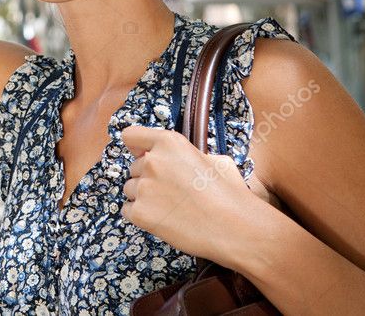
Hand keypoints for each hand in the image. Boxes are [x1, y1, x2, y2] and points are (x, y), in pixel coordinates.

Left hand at [119, 124, 258, 263]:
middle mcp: (152, 161)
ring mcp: (144, 188)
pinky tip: (163, 220)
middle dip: (148, 178)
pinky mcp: (140, 213)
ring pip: (130, 189)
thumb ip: (189, 155)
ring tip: (171, 208)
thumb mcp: (215, 160)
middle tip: (173, 192)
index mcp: (169, 143)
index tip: (142, 155)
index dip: (137, 147)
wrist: (237, 229)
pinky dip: (141, 216)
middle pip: (134, 168)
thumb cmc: (230, 195)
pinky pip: (127, 210)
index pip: (131, 135)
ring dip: (144, 197)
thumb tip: (177, 159)